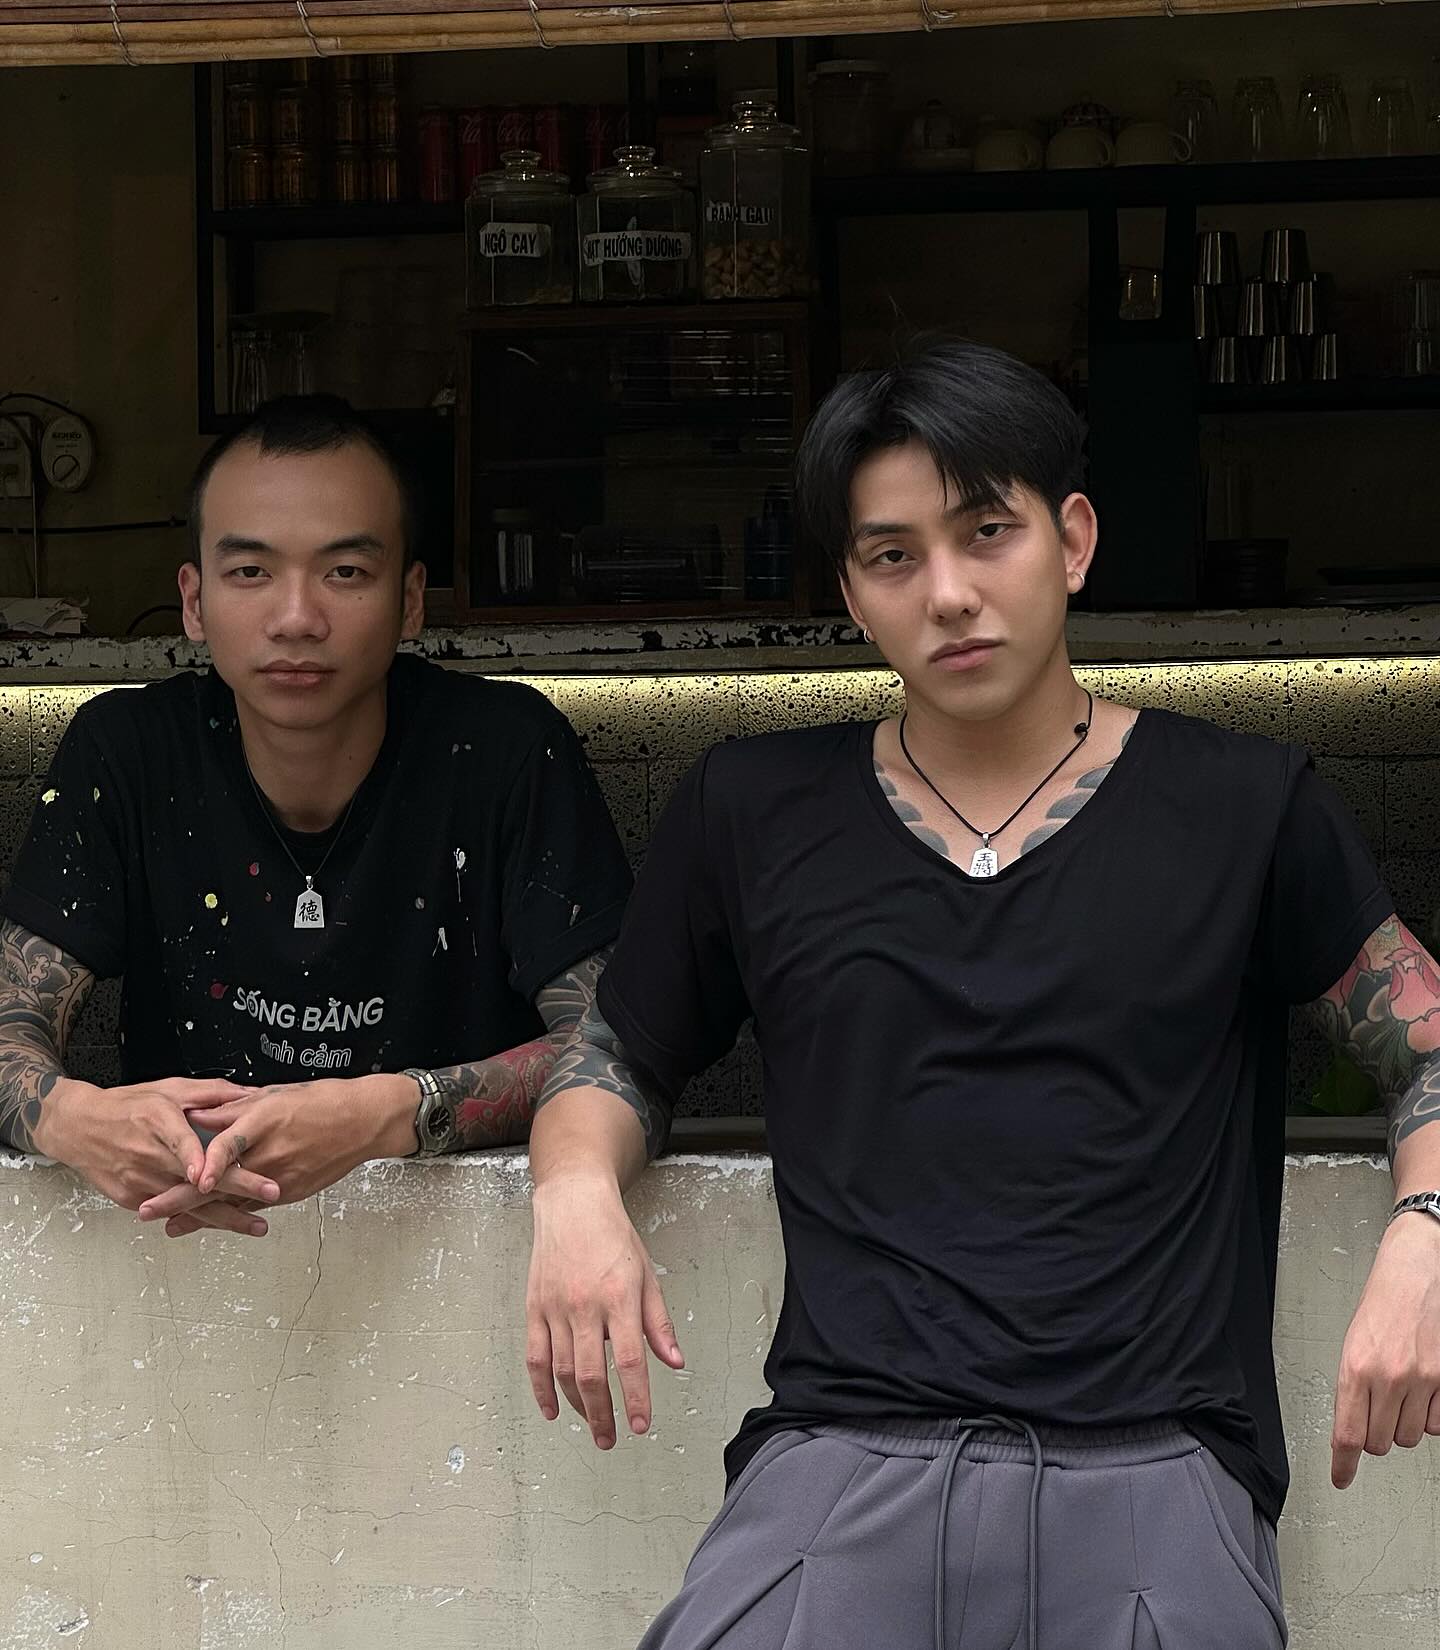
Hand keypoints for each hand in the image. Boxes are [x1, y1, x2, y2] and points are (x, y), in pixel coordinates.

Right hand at [34, 1075, 276, 1236]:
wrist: (79, 1128)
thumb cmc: (127, 1106)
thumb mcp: (169, 1089)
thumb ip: (211, 1093)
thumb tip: (249, 1092)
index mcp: (158, 1121)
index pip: (182, 1142)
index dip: (197, 1158)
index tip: (214, 1173)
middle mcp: (149, 1154)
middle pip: (195, 1178)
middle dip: (235, 1188)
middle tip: (270, 1193)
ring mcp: (140, 1181)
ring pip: (186, 1203)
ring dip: (223, 1216)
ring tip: (255, 1225)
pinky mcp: (133, 1198)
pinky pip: (171, 1210)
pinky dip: (197, 1217)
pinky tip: (225, 1224)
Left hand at [138, 1073, 415, 1237]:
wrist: (364, 1122)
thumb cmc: (324, 1101)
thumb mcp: (275, 1095)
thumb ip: (232, 1108)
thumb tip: (196, 1112)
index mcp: (267, 1122)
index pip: (230, 1145)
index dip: (207, 1162)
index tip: (189, 1177)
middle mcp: (272, 1154)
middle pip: (221, 1181)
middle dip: (181, 1198)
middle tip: (149, 1209)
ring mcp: (282, 1177)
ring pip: (234, 1201)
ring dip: (201, 1214)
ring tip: (170, 1226)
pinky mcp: (291, 1191)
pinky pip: (254, 1206)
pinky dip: (230, 1214)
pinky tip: (211, 1221)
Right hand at [526, 1174, 683, 1448]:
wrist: (572, 1205)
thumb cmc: (614, 1238)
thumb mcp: (647, 1275)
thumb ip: (658, 1323)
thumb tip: (674, 1363)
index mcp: (619, 1297)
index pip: (630, 1360)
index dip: (636, 1397)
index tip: (641, 1425)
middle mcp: (585, 1306)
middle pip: (592, 1374)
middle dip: (603, 1415)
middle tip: (612, 1440)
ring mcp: (555, 1309)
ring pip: (563, 1371)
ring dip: (577, 1406)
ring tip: (593, 1426)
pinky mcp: (534, 1308)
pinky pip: (534, 1358)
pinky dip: (541, 1388)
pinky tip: (553, 1409)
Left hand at [1331, 1212, 1439, 1487]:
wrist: (1418, 1270)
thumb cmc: (1383, 1302)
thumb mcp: (1354, 1342)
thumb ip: (1354, 1386)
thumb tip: (1353, 1428)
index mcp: (1355, 1366)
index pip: (1348, 1433)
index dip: (1344, 1464)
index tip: (1341, 1479)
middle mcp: (1389, 1377)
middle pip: (1380, 1443)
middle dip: (1376, 1435)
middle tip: (1377, 1411)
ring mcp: (1423, 1380)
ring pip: (1409, 1437)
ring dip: (1404, 1424)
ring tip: (1402, 1391)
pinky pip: (1437, 1425)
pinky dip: (1430, 1416)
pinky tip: (1425, 1390)